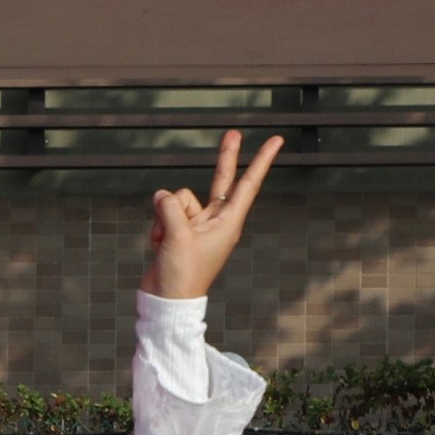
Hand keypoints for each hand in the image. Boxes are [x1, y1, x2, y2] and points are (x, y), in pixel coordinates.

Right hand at [145, 128, 282, 302]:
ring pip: (180, 199)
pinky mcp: (180, 231)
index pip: (248, 184)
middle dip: (225, 157)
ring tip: (165, 240)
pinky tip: (158, 244)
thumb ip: (171, 208)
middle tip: (234, 133)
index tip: (276, 141)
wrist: (168, 301)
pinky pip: (166, 212)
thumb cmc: (183, 275)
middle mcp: (216, 220)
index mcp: (228, 222)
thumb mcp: (177, 236)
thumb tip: (162, 195)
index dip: (261, 161)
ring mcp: (197, 225)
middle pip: (222, 180)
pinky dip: (159, 226)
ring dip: (166, 216)